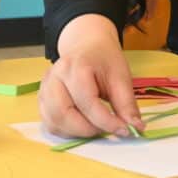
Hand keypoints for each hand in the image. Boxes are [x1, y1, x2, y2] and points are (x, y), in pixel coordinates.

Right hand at [38, 14, 144, 137]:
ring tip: (95, 127)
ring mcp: (44, 88)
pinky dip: (66, 131)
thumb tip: (135, 129)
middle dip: (88, 130)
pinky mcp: (42, 99)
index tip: (124, 131)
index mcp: (75, 66)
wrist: (86, 45)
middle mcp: (54, 76)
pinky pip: (49, 123)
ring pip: (53, 122)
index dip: (106, 122)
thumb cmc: (104, 59)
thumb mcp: (120, 76)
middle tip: (107, 130)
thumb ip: (126, 104)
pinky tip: (81, 125)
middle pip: (63, 114)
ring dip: (76, 133)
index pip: (88, 102)